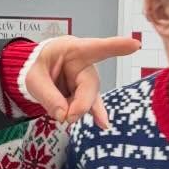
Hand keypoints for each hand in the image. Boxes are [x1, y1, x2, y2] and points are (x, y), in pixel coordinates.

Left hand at [23, 36, 140, 127]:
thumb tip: (63, 115)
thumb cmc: (40, 66)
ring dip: (79, 109)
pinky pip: (92, 106)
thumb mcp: (34, 78)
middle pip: (91, 83)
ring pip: (90, 97)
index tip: (134, 44)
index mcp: (72, 50)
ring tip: (69, 119)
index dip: (115, 46)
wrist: (41, 72)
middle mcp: (85, 64)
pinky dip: (95, 115)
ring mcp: (87, 81)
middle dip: (81, 103)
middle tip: (66, 117)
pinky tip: (102, 124)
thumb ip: (47, 95)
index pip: (95, 48)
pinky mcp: (86, 95)